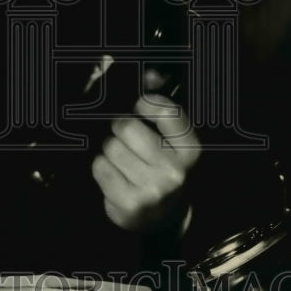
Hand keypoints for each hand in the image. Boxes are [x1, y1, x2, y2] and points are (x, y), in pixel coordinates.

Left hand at [91, 69, 201, 231]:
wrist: (162, 217)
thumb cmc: (162, 168)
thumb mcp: (171, 140)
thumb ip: (162, 106)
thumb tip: (152, 73)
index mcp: (190, 149)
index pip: (166, 111)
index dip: (145, 103)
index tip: (139, 107)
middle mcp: (175, 170)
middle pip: (127, 126)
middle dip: (120, 129)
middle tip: (126, 140)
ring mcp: (152, 189)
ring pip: (110, 146)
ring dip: (110, 150)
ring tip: (122, 160)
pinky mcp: (129, 203)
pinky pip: (100, 167)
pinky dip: (102, 167)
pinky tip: (115, 175)